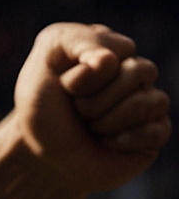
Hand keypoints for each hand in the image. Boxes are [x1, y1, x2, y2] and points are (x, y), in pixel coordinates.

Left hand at [14, 22, 169, 193]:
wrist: (43, 156)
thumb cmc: (43, 110)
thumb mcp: (40, 66)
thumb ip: (70, 41)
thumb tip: (109, 60)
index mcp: (108, 47)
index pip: (120, 48)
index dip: (86, 75)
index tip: (65, 86)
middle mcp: (133, 69)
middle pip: (140, 71)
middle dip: (97, 99)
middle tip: (78, 110)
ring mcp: (148, 100)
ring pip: (154, 101)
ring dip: (109, 120)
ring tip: (91, 127)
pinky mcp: (156, 131)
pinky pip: (158, 130)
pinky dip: (124, 140)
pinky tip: (106, 142)